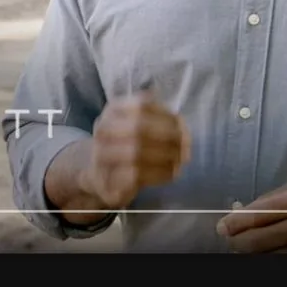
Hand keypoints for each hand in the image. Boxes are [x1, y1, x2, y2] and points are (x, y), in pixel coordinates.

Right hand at [76, 93, 190, 209]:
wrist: (100, 176)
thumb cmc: (126, 145)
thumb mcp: (136, 124)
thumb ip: (158, 118)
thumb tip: (179, 122)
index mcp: (113, 110)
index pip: (141, 106)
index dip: (165, 115)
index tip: (182, 124)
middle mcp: (103, 130)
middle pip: (138, 129)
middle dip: (168, 136)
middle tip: (186, 144)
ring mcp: (101, 156)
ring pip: (136, 153)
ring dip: (165, 156)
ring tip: (181, 158)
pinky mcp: (107, 179)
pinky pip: (135, 175)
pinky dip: (159, 173)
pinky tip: (172, 172)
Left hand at [217, 181, 286, 252]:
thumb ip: (271, 200)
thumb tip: (242, 212)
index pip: (255, 216)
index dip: (233, 224)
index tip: (222, 226)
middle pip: (254, 242)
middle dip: (236, 241)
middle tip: (229, 237)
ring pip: (263, 257)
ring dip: (249, 252)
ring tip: (245, 244)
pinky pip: (278, 263)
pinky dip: (266, 259)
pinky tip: (263, 252)